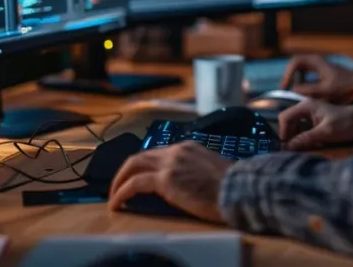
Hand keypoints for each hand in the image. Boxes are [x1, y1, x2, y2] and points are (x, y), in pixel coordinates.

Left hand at [107, 142, 232, 222]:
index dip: (144, 166)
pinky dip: (122, 193)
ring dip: (119, 181)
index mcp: (188, 147)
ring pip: (133, 165)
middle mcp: (177, 150)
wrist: (238, 190)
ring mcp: (170, 163)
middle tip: (119, 186)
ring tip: (114, 197)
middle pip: (141, 156)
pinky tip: (117, 204)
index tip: (137, 178)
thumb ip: (195, 171)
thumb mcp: (211, 171)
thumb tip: (187, 183)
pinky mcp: (165, 179)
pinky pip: (134, 183)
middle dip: (126, 171)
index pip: (158, 153)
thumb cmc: (232, 186)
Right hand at [278, 99, 352, 150]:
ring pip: (296, 126)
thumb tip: (288, 147)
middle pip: (289, 122)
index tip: (287, 146)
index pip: (285, 117)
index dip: (284, 132)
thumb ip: (306, 139)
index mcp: (307, 106)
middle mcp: (306, 107)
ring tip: (304, 148)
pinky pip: (304, 128)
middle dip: (290, 136)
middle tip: (295, 150)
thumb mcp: (326, 132)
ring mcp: (311, 113)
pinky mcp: (316, 119)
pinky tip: (311, 145)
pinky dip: (304, 137)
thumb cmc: (346, 123)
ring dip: (297, 138)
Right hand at [281, 55, 352, 102]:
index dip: (288, 74)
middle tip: (286, 88)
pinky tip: (305, 92)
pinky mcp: (322, 71)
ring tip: (294, 91)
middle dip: (290, 76)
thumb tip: (293, 89)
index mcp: (316, 61)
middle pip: (295, 64)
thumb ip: (308, 89)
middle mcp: (316, 60)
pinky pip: (306, 73)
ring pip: (300, 69)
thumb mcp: (325, 90)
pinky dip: (303, 81)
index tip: (286, 86)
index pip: (295, 63)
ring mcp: (319, 64)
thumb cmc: (345, 86)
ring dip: (296, 79)